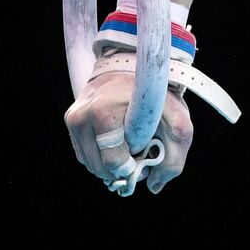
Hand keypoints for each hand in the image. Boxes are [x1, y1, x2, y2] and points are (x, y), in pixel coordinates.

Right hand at [64, 70, 193, 194]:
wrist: (137, 63)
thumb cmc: (159, 93)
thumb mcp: (178, 123)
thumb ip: (173, 159)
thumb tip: (153, 186)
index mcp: (102, 114)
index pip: (112, 162)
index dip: (132, 165)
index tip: (145, 151)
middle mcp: (82, 116)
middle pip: (98, 167)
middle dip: (120, 166)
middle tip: (138, 150)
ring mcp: (73, 117)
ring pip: (89, 163)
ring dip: (109, 161)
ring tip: (129, 143)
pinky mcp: (71, 118)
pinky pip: (83, 152)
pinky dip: (100, 154)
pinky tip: (117, 141)